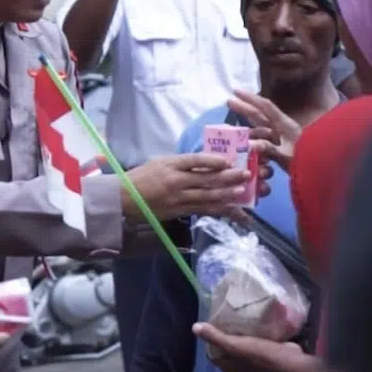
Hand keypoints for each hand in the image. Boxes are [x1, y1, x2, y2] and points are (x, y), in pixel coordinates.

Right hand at [123, 153, 252, 222]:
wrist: (125, 198)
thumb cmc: (142, 176)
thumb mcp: (160, 162)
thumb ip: (182, 163)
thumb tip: (208, 162)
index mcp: (170, 164)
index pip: (194, 160)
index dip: (212, 160)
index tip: (228, 161)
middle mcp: (176, 181)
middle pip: (206, 179)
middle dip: (228, 177)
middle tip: (246, 175)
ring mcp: (178, 198)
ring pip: (207, 196)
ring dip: (227, 194)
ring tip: (243, 192)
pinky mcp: (180, 211)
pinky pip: (203, 210)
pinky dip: (219, 210)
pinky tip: (232, 210)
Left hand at [193, 323, 322, 371]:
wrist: (295, 364)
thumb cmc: (263, 357)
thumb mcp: (237, 346)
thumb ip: (217, 337)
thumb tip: (194, 327)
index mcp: (231, 367)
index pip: (213, 352)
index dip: (211, 337)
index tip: (212, 320)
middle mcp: (242, 365)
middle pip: (229, 346)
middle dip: (227, 330)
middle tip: (226, 312)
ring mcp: (256, 359)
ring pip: (244, 341)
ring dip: (242, 328)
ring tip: (239, 310)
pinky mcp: (269, 351)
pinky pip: (259, 339)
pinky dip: (256, 329)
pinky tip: (256, 316)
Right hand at [228, 90, 301, 168]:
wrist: (323, 170)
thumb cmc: (308, 160)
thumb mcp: (288, 156)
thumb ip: (270, 149)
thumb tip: (251, 144)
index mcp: (284, 125)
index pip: (265, 107)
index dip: (250, 98)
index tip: (236, 92)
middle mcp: (282, 128)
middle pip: (260, 115)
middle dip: (244, 108)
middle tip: (229, 102)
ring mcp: (282, 138)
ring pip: (261, 130)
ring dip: (248, 130)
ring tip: (234, 134)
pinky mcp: (282, 148)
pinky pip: (265, 142)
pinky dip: (255, 143)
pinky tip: (248, 147)